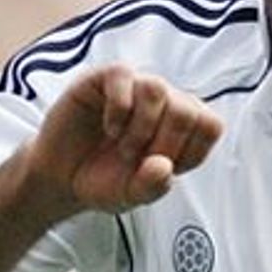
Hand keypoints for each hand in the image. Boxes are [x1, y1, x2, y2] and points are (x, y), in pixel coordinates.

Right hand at [24, 64, 223, 215]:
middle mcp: (162, 101)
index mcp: (180, 125)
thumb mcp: (131, 196)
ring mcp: (134, 86)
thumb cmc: (103, 179)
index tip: (162, 169)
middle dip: (163, 144)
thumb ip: (152, 186)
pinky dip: (118, 109)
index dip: (190, 151)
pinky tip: (110, 128)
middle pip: (187, 109)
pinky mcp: (104, 78)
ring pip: (157, 88)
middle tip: (137, 160)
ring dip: (141, 127)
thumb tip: (164, 165)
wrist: (61, 176)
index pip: (210, 125)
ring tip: (124, 147)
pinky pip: (123, 75)